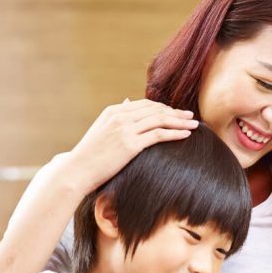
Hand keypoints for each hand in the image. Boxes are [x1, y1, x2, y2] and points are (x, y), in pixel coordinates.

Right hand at [64, 98, 198, 191]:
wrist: (77, 171)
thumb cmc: (89, 155)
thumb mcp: (101, 129)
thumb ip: (116, 116)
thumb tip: (128, 102)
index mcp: (113, 111)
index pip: (145, 104)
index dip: (164, 108)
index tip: (176, 113)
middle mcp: (120, 116)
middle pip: (156, 110)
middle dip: (176, 112)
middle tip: (191, 116)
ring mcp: (125, 129)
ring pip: (160, 120)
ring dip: (180, 121)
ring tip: (194, 125)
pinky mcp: (130, 144)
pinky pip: (159, 134)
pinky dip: (175, 133)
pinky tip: (186, 134)